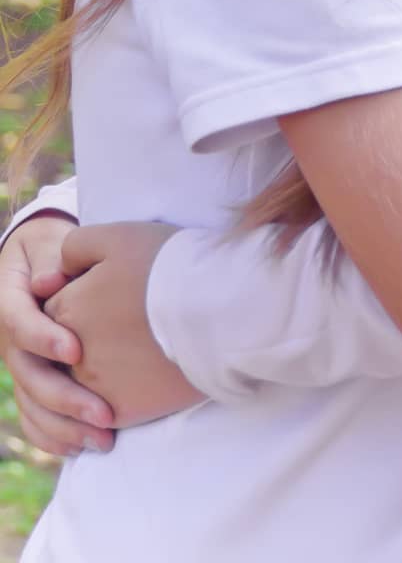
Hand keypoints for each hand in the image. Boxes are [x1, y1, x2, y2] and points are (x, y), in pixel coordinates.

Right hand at [0, 212, 114, 455]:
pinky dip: (53, 436)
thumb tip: (47, 283)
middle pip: (28, 375)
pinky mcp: (31, 382)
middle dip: (65, 398)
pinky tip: (81, 448)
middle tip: (104, 414)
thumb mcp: (50, 242)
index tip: (77, 352)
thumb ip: (52, 261)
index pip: (20, 323)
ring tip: (103, 440)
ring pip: (31, 404)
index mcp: (8, 300)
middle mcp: (8, 340)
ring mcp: (18, 365)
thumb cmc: (52, 249)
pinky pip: (33, 416)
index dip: (45, 339)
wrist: (41, 261)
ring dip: (65, 427)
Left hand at [43, 223, 206, 429]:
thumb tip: (56, 271)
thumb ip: (75, 247)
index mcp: (66, 311)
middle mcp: (70, 355)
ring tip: (136, 356)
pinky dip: (115, 404)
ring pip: (82, 386)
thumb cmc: (167, 265)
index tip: (109, 296)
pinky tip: (141, 384)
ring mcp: (94, 388)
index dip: (80, 301)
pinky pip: (105, 415)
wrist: (216, 308)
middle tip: (124, 326)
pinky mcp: (121, 412)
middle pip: (65, 352)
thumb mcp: (117, 237)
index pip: (53, 311)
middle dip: (86, 341)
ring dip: (99, 375)